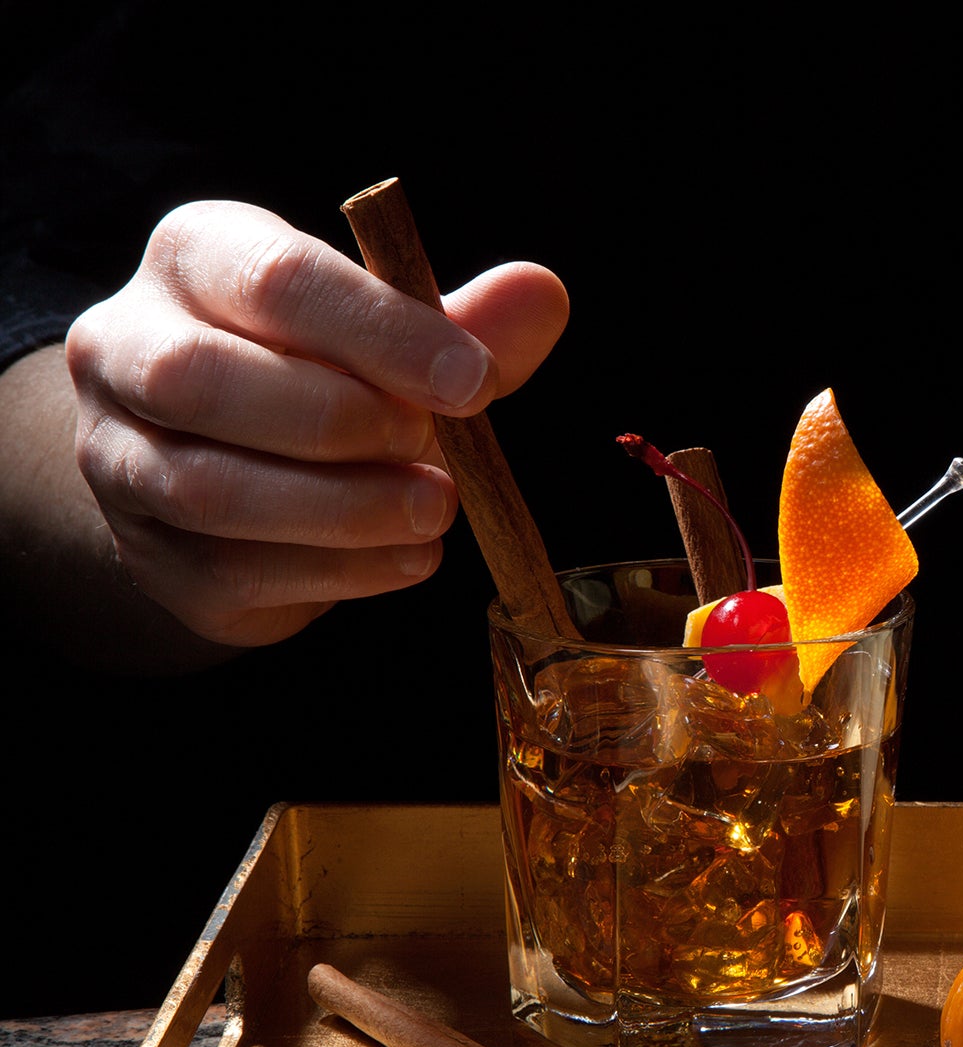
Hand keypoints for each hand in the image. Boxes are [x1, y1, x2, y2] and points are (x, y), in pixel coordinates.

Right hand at [63, 200, 568, 647]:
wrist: (237, 477)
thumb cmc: (325, 378)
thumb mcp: (396, 339)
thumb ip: (466, 324)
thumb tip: (542, 294)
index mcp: (196, 259)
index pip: (273, 278)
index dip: (382, 332)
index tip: (474, 381)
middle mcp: (126, 348)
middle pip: (203, 379)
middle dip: (340, 420)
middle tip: (430, 446)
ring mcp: (119, 459)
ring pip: (210, 489)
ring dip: (345, 508)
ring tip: (434, 509)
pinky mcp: (151, 557)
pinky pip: (235, 569)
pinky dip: (341, 570)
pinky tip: (408, 557)